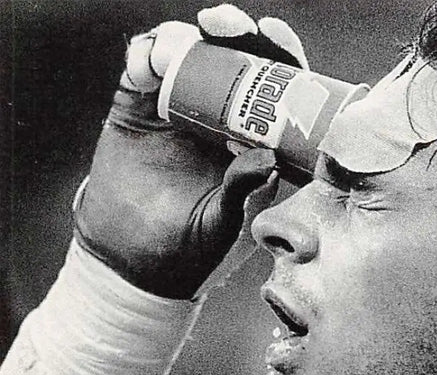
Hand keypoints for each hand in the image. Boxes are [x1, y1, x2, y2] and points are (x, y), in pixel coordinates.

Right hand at [74, 5, 307, 298]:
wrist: (131, 261)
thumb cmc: (189, 250)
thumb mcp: (226, 225)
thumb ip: (245, 192)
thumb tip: (271, 159)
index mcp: (252, 143)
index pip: (275, 90)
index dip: (278, 56)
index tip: (273, 37)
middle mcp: (219, 119)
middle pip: (233, 58)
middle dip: (232, 32)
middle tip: (221, 24)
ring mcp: (179, 109)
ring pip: (188, 53)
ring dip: (183, 39)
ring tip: (173, 53)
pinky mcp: (138, 107)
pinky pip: (143, 66)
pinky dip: (144, 55)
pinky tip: (146, 69)